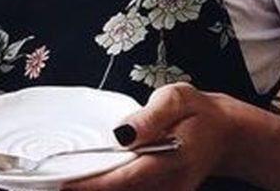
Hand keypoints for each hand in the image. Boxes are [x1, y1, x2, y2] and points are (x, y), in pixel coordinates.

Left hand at [64, 83, 247, 190]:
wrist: (225, 136)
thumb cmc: (198, 113)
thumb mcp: (178, 98)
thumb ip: (151, 116)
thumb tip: (122, 132)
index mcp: (173, 158)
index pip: (125, 178)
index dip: (92, 184)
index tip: (63, 183)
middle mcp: (169, 184)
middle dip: (88, 190)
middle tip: (53, 183)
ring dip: (97, 190)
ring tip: (67, 182)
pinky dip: (111, 189)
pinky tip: (91, 182)